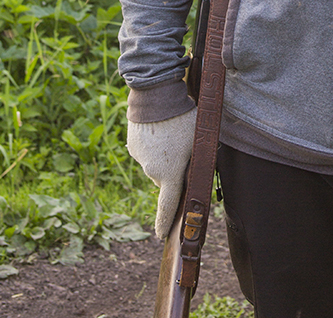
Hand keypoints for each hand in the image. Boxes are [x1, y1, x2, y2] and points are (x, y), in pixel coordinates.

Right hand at [127, 111, 196, 238]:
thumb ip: (196, 159)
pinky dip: (153, 144)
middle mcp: (151, 170)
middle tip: (183, 151)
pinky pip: (146, 150)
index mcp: (169, 174)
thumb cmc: (182, 118)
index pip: (168, 205)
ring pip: (155, 164)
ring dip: (163, 155)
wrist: (155, 96)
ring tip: (172, 132)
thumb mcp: (197, 139)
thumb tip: (199, 169)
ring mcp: (139, 158)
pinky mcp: (132, 144)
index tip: (162, 235)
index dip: (165, 222)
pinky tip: (161, 127)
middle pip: (164, 179)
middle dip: (173, 171)